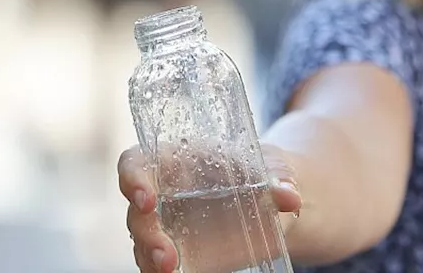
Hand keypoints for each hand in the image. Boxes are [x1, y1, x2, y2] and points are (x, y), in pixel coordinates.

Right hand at [117, 142, 302, 272]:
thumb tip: (290, 197)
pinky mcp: (177, 252)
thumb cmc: (262, 171)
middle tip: (166, 256)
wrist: (271, 199)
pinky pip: (158, 264)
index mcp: (174, 160)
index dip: (132, 178)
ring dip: (150, 259)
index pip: (135, 163)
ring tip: (170, 272)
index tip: (146, 199)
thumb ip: (278, 179)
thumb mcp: (271, 168)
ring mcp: (166, 225)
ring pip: (142, 243)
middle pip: (137, 212)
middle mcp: (162, 193)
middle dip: (147, 234)